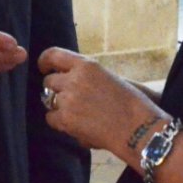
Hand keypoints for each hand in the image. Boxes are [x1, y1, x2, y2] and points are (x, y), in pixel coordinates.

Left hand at [38, 47, 164, 160]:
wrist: (137, 128)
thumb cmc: (130, 104)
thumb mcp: (108, 77)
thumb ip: (86, 75)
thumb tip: (66, 78)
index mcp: (87, 65)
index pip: (53, 55)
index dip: (44, 62)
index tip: (44, 68)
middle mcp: (74, 79)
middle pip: (49, 81)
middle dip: (56, 90)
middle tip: (70, 100)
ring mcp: (68, 99)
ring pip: (48, 100)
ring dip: (58, 106)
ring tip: (79, 114)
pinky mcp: (66, 119)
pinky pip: (51, 118)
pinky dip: (60, 122)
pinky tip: (76, 125)